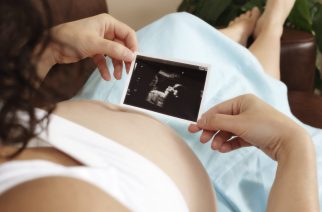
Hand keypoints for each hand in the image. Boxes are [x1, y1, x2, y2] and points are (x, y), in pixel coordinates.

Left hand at [42, 14, 137, 79]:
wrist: (51, 47)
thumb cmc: (70, 38)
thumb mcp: (95, 44)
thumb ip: (114, 50)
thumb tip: (130, 56)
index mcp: (108, 23)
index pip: (128, 34)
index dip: (132, 47)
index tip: (134, 59)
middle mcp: (105, 31)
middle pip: (122, 45)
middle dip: (124, 59)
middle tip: (128, 70)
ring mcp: (100, 41)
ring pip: (114, 54)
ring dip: (116, 65)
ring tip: (117, 76)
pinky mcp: (93, 50)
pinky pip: (104, 60)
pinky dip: (106, 68)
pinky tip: (106, 76)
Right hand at [188, 94, 308, 159]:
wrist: (290, 143)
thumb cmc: (266, 127)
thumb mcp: (238, 123)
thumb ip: (216, 121)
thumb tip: (200, 120)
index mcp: (243, 101)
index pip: (218, 109)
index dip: (206, 119)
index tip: (194, 128)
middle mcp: (246, 110)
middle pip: (222, 120)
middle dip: (212, 131)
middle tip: (202, 140)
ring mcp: (250, 123)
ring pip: (229, 131)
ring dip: (220, 139)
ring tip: (215, 148)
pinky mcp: (254, 135)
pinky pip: (236, 138)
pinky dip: (229, 143)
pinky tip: (223, 149)